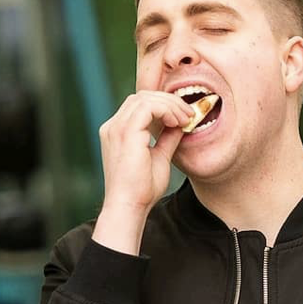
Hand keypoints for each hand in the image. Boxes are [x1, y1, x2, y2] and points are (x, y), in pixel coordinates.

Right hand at [91, 91, 196, 253]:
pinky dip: (166, 109)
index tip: (185, 117)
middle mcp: (113, 127)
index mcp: (117, 132)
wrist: (130, 206)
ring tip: (185, 119)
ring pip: (145, 97)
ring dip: (170, 104)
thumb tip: (180, 124)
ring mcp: (116, 128)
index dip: (164, 105)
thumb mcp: (159, 158)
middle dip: (169, 101)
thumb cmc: (142, 190)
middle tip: (189, 114)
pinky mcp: (125, 132)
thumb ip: (167, 139)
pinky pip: (147, 106)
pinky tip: (177, 122)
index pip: (139, 105)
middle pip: (141, 96)